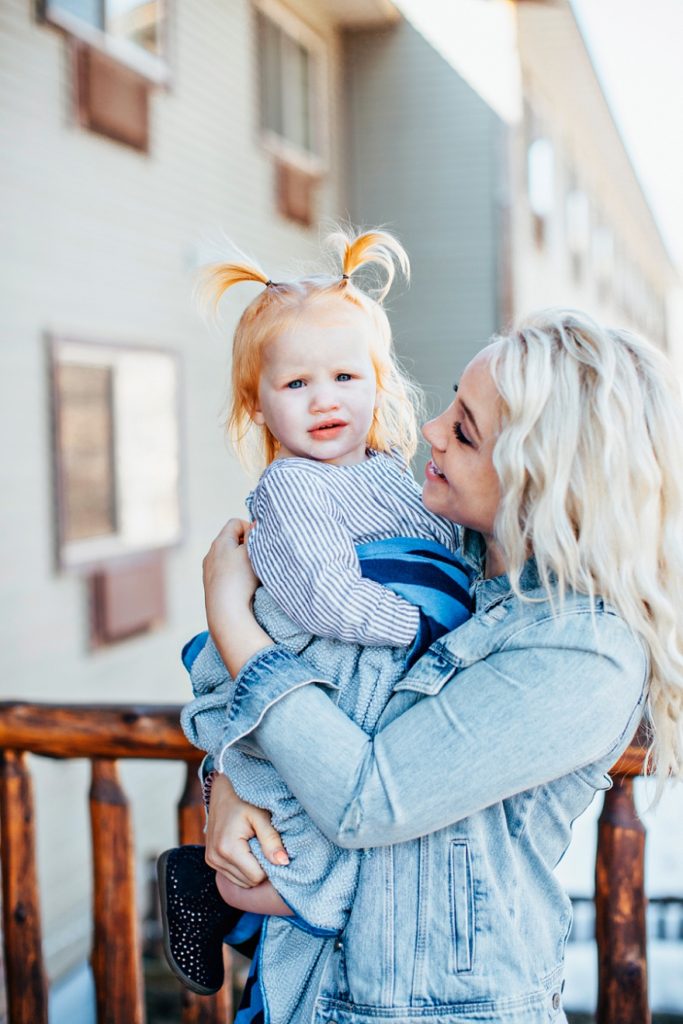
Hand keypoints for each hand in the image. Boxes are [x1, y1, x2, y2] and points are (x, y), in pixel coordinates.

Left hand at [203, 518, 272, 675]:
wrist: (226, 612)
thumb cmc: (240, 579)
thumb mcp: (251, 552)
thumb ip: (254, 535)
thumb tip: (254, 524)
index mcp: (219, 542)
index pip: (235, 523)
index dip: (250, 528)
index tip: (259, 543)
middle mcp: (211, 554)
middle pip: (231, 541)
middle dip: (246, 546)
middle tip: (258, 558)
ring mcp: (209, 571)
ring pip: (228, 558)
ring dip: (241, 562)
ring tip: (252, 574)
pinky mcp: (211, 587)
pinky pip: (225, 574)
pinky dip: (235, 576)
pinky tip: (243, 587)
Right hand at [205, 773, 288, 887]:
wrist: (222, 791)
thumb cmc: (244, 800)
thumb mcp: (261, 816)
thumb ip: (271, 840)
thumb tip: (283, 862)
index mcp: (227, 848)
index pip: (257, 876)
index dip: (270, 865)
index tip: (273, 848)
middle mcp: (216, 858)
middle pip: (249, 882)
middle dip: (261, 867)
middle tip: (265, 845)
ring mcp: (211, 860)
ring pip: (241, 882)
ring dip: (252, 868)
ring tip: (255, 845)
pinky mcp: (211, 860)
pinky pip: (233, 876)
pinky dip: (243, 868)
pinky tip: (247, 850)